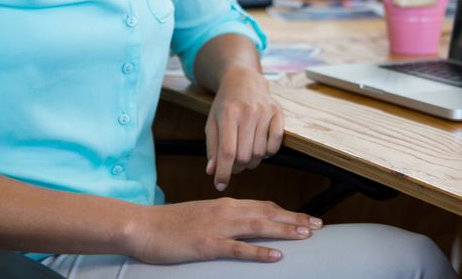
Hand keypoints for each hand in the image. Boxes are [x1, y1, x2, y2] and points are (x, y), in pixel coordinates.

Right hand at [128, 198, 321, 263]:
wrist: (142, 226)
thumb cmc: (169, 224)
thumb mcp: (201, 216)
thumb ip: (222, 218)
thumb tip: (241, 223)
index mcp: (225, 205)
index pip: (264, 206)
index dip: (287, 212)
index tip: (307, 218)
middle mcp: (225, 212)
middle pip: (268, 213)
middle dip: (295, 219)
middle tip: (319, 225)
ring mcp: (217, 227)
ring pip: (259, 226)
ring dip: (285, 230)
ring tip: (306, 235)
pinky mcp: (207, 244)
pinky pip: (239, 248)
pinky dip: (259, 252)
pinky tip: (276, 256)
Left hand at [205, 65, 282, 190]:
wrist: (243, 79)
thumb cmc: (225, 104)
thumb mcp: (212, 122)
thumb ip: (212, 147)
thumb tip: (212, 172)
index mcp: (228, 114)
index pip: (227, 152)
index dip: (224, 172)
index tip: (220, 185)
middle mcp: (248, 112)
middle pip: (244, 156)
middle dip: (237, 168)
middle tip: (233, 166)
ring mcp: (265, 112)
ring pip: (260, 153)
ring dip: (252, 161)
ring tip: (245, 155)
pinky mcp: (278, 112)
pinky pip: (276, 144)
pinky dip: (268, 152)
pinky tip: (260, 147)